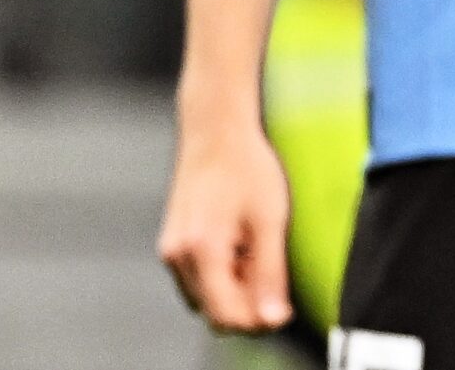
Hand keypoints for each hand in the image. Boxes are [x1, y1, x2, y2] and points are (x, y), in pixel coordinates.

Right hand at [157, 117, 293, 333]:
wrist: (216, 133)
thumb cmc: (246, 169)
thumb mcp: (271, 222)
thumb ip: (270, 274)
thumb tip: (273, 318)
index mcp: (200, 252)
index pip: (225, 316)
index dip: (257, 320)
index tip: (284, 309)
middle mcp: (176, 257)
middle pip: (214, 311)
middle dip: (247, 304)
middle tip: (275, 274)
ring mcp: (170, 251)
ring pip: (206, 297)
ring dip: (235, 290)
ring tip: (258, 249)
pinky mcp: (173, 245)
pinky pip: (198, 279)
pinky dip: (222, 275)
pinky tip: (242, 246)